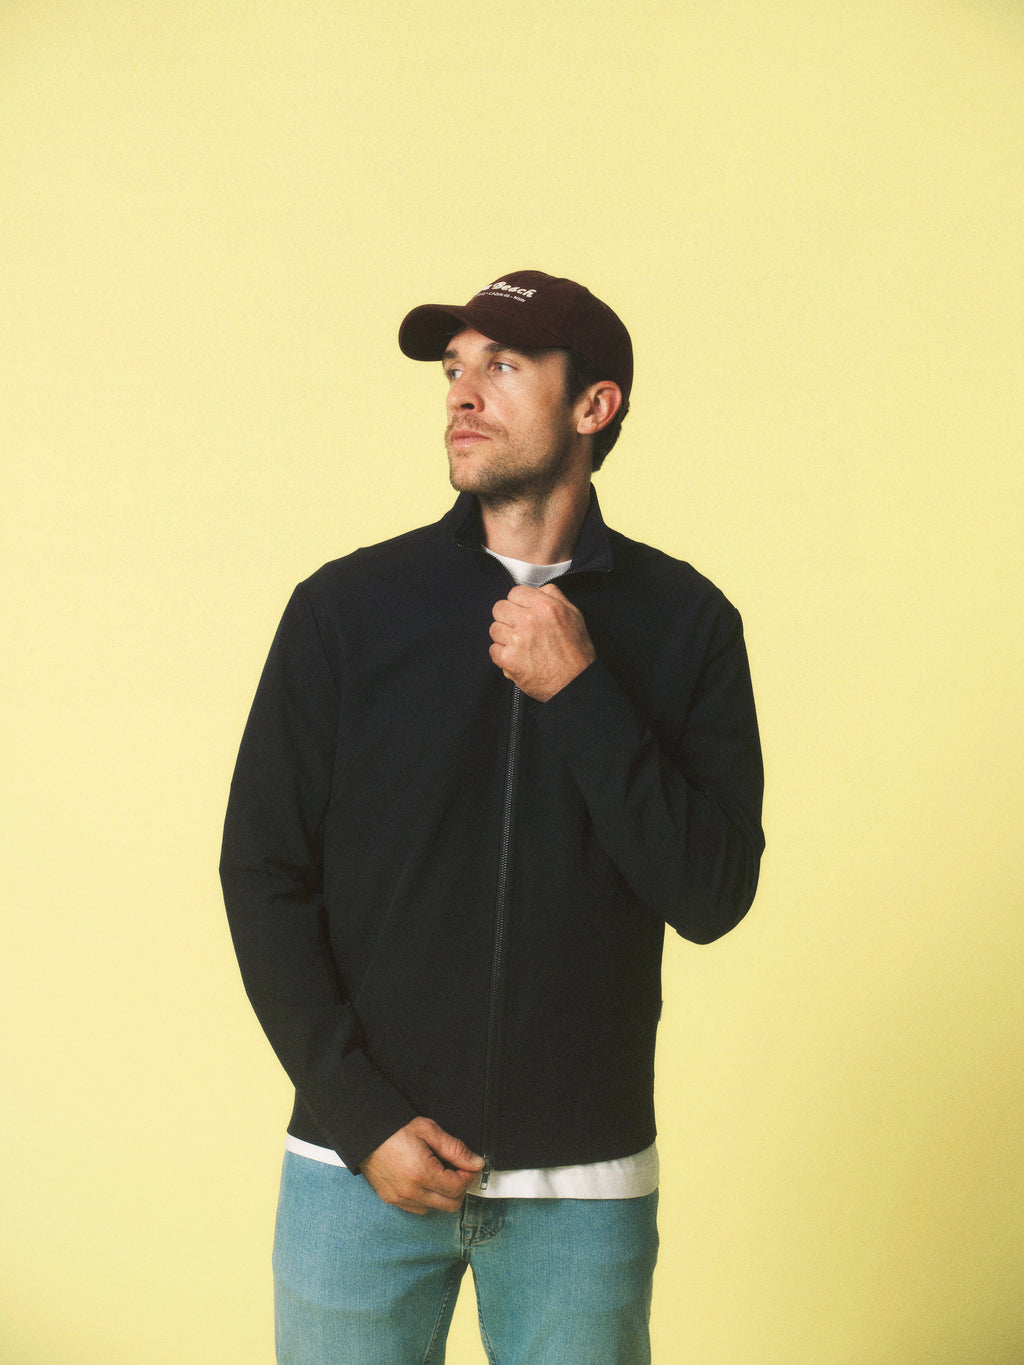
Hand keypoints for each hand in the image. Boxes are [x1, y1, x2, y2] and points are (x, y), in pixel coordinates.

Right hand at [361, 1116, 484, 1214]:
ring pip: (435, 1208)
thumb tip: (476, 1162)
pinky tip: (424, 1180)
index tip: (469, 1166)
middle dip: (459, 1187)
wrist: (364, 1132)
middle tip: (457, 1170)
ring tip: (439, 1173)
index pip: (458, 1188)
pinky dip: (427, 1198)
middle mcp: (410, 1191)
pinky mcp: (391, 1200)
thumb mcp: (429, 1130)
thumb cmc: (395, 1128)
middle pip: (450, 1204)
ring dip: (443, 1194)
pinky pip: (418, 1208)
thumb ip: (455, 1148)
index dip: (468, 1176)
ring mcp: (399, 1199)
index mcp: (421, 1173)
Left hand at [489, 584, 595, 701]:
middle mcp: (529, 620)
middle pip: (499, 608)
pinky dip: (502, 655)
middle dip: (507, 618)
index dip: (518, 603)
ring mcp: (517, 640)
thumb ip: (554, 596)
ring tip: (519, 645)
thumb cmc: (577, 652)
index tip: (522, 612)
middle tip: (518, 629)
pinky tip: (516, 658)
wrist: (575, 684)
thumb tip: (538, 589)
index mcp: (546, 606)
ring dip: (504, 637)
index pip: (515, 592)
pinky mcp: (509, 659)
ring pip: (494, 628)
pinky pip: (493, 649)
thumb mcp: (574, 615)